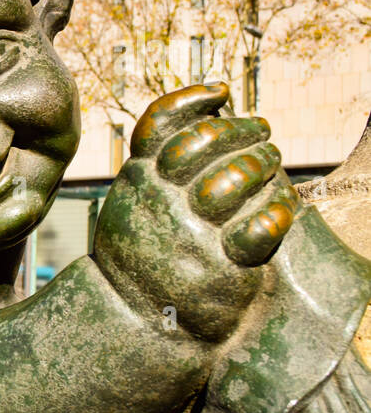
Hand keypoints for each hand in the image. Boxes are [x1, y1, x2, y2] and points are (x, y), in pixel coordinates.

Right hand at [93, 83, 297, 342]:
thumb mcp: (130, 202)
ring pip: (235, 179)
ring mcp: (189, 235)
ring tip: (273, 163)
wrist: (135, 320)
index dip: (192, 99)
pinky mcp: (221, 267)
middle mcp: (159, 202)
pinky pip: (261, 227)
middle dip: (242, 131)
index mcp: (137, 182)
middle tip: (263, 133)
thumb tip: (207, 108)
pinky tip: (282, 206)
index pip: (161, 126)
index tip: (220, 92)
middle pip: (204, 144)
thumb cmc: (141, 251)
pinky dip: (277, 211)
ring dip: (264, 164)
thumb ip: (157, 163)